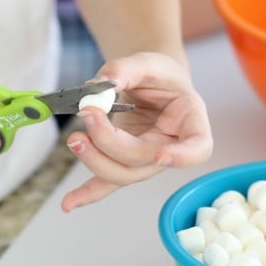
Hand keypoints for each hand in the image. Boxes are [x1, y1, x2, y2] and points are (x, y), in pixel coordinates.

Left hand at [61, 52, 212, 211]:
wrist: (152, 83)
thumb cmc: (158, 75)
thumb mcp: (147, 62)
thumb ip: (126, 68)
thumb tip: (100, 84)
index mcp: (191, 121)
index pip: (198, 148)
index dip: (181, 157)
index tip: (160, 154)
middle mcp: (171, 147)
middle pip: (144, 161)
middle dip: (110, 143)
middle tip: (87, 113)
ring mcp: (147, 160)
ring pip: (123, 174)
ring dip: (94, 160)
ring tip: (74, 137)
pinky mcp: (124, 163)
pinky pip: (107, 183)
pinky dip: (86, 194)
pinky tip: (67, 203)